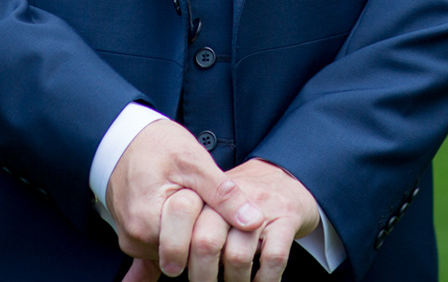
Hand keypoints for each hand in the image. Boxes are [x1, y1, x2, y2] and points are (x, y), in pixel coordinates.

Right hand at [107, 119, 263, 278]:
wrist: (123, 140)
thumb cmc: (158, 145)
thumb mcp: (195, 161)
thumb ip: (223, 194)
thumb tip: (253, 221)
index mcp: (149, 222)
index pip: (195, 248)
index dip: (215, 230)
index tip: (217, 209)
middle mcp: (136, 239)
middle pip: (186, 254)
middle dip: (202, 236)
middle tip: (206, 207)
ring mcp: (133, 243)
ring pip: (177, 253)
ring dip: (190, 235)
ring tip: (193, 204)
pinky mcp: (135, 241)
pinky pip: (163, 251)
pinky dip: (178, 238)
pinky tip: (184, 223)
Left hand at [182, 159, 320, 281]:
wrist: (286, 176)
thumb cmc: (244, 200)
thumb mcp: (215, 204)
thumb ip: (191, 227)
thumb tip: (160, 268)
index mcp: (209, 191)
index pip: (183, 219)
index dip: (174, 249)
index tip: (173, 269)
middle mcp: (234, 196)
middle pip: (207, 242)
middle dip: (202, 276)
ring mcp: (263, 207)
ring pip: (238, 256)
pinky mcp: (287, 218)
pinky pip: (272, 258)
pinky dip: (263, 280)